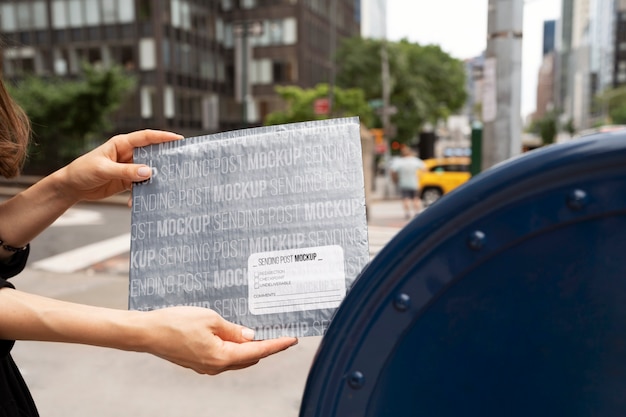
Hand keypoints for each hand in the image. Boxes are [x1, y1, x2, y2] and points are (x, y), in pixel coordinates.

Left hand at [58, 130, 181, 202]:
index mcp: (122, 144)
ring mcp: (128, 168)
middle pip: (151, 154)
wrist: (71, 187)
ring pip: (148, 171)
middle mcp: (128, 154)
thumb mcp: (104, 169)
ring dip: (155, 179)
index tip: (179, 139)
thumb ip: (126, 171)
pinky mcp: (127, 181)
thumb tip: (149, 172)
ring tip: (165, 185)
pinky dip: (142, 192)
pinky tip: (141, 200)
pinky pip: (140, 185)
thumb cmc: (83, 171)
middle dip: (164, 159)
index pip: (146, 137)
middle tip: (180, 164)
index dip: (163, 137)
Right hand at [140, 306, 298, 374]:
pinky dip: (234, 347)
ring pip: (236, 358)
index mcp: (222, 357)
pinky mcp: (198, 361)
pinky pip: (223, 356)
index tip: (291, 339)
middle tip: (278, 330)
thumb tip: (251, 336)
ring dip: (249, 346)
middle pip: (249, 357)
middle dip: (265, 346)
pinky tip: (236, 334)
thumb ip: (234, 329)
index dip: (277, 345)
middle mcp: (216, 366)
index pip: (258, 351)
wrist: (147, 332)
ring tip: (259, 330)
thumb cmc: (176, 323)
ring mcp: (206, 366)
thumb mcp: (211, 319)